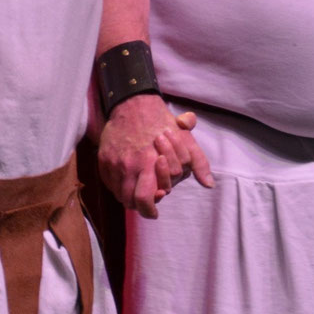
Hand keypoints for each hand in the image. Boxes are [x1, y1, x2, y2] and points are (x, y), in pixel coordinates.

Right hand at [97, 93, 209, 218]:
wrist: (133, 104)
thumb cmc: (162, 123)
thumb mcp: (185, 140)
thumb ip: (198, 162)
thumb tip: (209, 184)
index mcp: (150, 162)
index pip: (148, 198)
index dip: (153, 206)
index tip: (157, 207)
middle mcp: (130, 165)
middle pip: (133, 201)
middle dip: (143, 208)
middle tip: (149, 208)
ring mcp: (115, 164)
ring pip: (120, 195)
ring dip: (131, 199)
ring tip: (140, 195)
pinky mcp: (104, 161)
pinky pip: (109, 184)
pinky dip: (119, 188)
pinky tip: (129, 183)